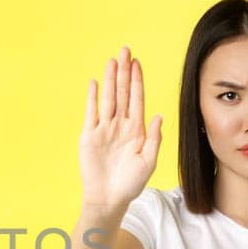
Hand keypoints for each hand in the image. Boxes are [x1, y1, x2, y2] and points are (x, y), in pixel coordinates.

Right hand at [78, 45, 163, 208]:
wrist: (109, 198)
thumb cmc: (131, 183)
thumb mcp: (149, 161)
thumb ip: (154, 138)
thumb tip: (158, 115)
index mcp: (136, 130)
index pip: (137, 99)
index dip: (137, 80)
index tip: (137, 62)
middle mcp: (120, 125)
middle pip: (122, 92)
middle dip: (124, 72)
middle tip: (125, 50)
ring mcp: (104, 129)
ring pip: (108, 98)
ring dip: (109, 79)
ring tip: (112, 60)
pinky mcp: (89, 136)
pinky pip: (91, 112)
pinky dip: (92, 97)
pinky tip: (94, 83)